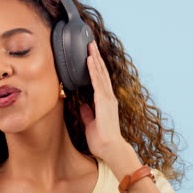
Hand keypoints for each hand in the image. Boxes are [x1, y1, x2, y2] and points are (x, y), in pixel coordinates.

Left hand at [80, 41, 126, 159]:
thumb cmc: (101, 140)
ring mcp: (108, 98)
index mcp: (105, 102)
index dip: (96, 66)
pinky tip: (90, 60)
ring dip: (95, 59)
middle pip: (101, 72)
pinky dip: (93, 70)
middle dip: (96, 57)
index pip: (100, 79)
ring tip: (90, 46)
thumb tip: (82, 105)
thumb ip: (88, 113)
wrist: (110, 149)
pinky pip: (97, 82)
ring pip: (100, 74)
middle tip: (91, 43)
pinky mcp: (104, 101)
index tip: (91, 55)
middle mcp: (108, 97)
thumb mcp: (90, 124)